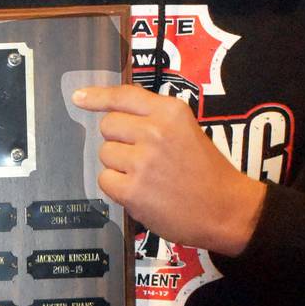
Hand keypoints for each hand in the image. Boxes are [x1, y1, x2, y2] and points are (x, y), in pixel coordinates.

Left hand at [71, 83, 265, 254]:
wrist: (225, 209)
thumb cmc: (206, 172)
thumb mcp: (187, 130)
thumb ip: (155, 119)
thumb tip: (113, 115)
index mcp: (170, 112)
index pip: (124, 96)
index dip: (97, 96)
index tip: (79, 97)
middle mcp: (155, 131)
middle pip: (108, 125)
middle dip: (118, 140)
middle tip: (140, 156)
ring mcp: (142, 161)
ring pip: (105, 154)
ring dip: (118, 165)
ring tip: (146, 176)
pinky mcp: (132, 189)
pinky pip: (104, 180)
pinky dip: (117, 187)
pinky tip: (140, 191)